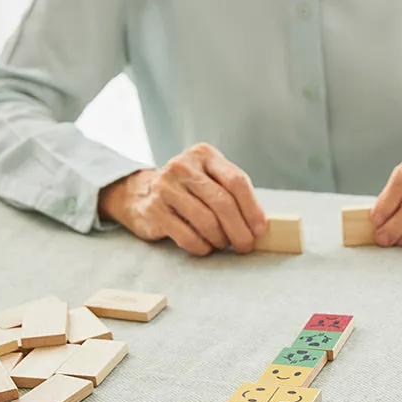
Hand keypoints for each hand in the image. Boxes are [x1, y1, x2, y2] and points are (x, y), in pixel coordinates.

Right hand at [100, 143, 266, 256]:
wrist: (140, 194)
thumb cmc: (187, 190)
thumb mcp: (209, 179)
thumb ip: (231, 193)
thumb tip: (258, 225)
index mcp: (204, 155)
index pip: (236, 181)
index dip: (252, 208)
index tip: (260, 230)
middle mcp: (183, 166)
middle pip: (222, 202)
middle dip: (239, 229)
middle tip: (246, 245)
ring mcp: (165, 187)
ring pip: (206, 221)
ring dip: (220, 239)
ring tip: (223, 244)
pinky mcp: (153, 209)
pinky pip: (186, 236)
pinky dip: (201, 247)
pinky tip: (205, 247)